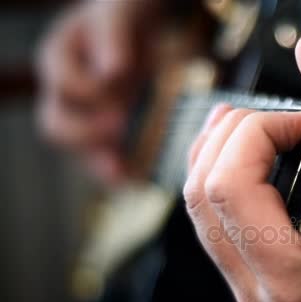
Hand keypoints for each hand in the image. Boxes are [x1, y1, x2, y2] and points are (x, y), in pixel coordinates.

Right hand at [36, 0, 162, 183]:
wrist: (138, 30)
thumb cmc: (123, 18)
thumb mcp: (118, 15)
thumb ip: (114, 37)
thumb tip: (114, 71)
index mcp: (59, 58)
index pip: (63, 80)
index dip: (89, 88)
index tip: (121, 82)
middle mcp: (64, 92)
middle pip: (56, 124)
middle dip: (86, 131)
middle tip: (120, 125)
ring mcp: (83, 115)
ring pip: (78, 149)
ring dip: (98, 162)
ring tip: (121, 171)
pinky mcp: (105, 130)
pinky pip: (102, 158)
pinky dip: (117, 171)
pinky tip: (134, 179)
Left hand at [184, 33, 300, 301]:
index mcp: (295, 279)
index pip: (231, 187)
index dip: (259, 132)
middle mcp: (265, 295)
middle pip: (203, 193)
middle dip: (232, 135)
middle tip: (278, 119)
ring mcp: (256, 293)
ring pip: (198, 207)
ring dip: (217, 150)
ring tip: (248, 122)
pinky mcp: (256, 281)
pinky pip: (211, 221)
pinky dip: (218, 175)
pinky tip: (240, 150)